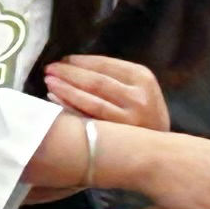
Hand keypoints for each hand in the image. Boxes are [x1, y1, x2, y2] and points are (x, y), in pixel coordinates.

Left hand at [44, 55, 170, 131]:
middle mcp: (138, 97)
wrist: (160, 148)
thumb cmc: (142, 113)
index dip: (80, 61)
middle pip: (95, 81)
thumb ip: (115, 77)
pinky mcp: (118, 137)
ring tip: (49, 82)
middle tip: (49, 69)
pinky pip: (88, 118)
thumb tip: (72, 64)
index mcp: (142, 78)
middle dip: (69, 73)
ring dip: (65, 89)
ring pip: (90, 100)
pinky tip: (55, 99)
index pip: (104, 64)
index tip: (62, 60)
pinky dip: (69, 107)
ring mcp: (129, 119)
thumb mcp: (138, 88)